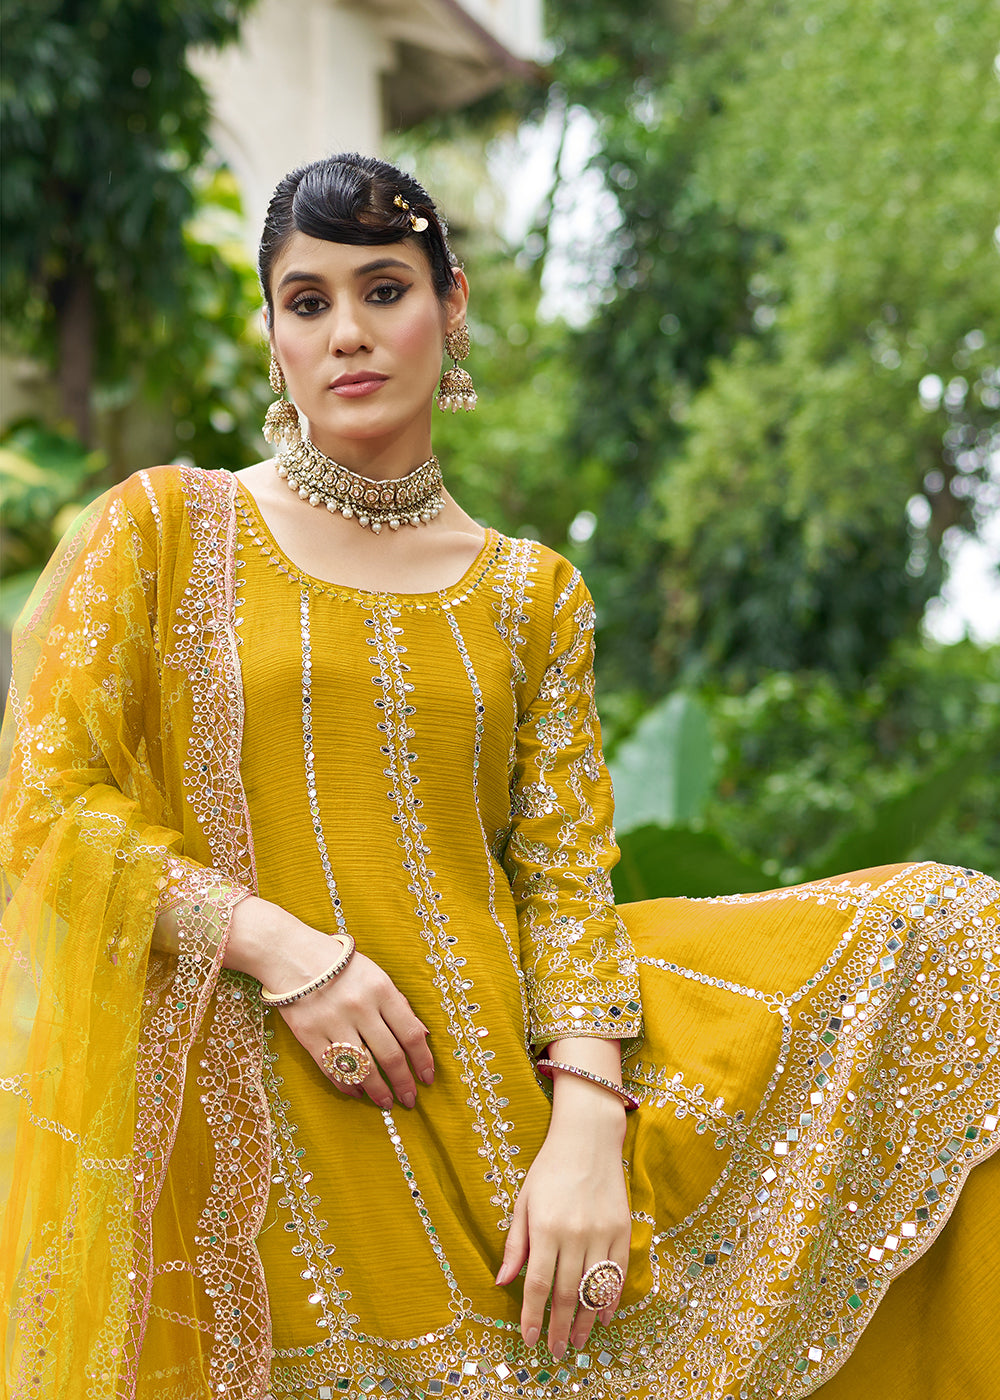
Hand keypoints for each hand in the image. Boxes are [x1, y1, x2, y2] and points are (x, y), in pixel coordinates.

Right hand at [279, 948, 433, 1108]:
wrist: (291, 955)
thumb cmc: (340, 965)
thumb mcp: (376, 975)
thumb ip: (398, 1005)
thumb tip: (421, 1036)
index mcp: (381, 989)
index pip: (410, 1033)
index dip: (422, 1061)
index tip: (428, 1078)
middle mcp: (359, 1007)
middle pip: (390, 1055)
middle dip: (403, 1083)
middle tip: (410, 1100)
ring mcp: (332, 1022)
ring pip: (363, 1068)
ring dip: (378, 1091)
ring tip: (387, 1102)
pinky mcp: (308, 1035)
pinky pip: (332, 1069)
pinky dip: (347, 1085)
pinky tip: (357, 1092)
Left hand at [495, 1084, 629, 1356]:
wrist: (588, 1138)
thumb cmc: (549, 1169)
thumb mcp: (524, 1202)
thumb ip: (515, 1245)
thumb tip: (502, 1282)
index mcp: (545, 1227)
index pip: (537, 1285)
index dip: (532, 1316)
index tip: (528, 1339)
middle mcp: (574, 1234)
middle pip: (566, 1294)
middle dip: (559, 1328)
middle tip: (556, 1351)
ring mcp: (601, 1233)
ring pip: (593, 1289)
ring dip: (586, 1321)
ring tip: (579, 1343)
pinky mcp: (622, 1230)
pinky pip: (617, 1273)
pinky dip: (611, 1298)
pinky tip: (605, 1316)